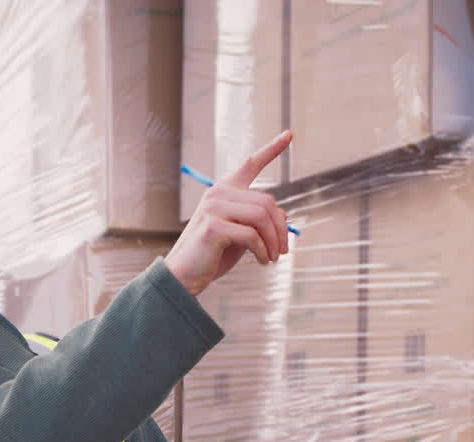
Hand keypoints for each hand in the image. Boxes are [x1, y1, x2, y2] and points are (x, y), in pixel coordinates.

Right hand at [165, 131, 293, 295]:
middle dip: (280, 228)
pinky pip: (251, 235)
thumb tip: (284, 216)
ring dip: (274, 241)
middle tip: (283, 251)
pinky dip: (263, 251)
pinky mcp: (213, 227)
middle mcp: (218, 193)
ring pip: (262, 217)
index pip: (251, 164)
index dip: (272, 149)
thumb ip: (258, 221)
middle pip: (267, 201)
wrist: (184, 275)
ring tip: (273, 258)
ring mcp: (214, 208)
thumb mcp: (241, 234)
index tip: (289, 134)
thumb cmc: (213, 255)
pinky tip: (262, 261)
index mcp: (224, 190)